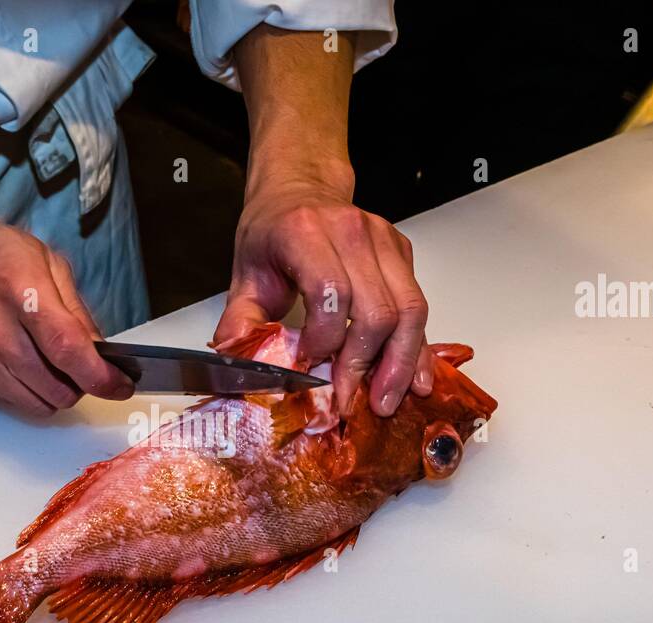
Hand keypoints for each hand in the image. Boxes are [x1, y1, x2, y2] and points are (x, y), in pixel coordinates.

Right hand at [0, 192, 134, 414]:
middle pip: (57, 388)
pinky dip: (25, 389)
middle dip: (80, 384)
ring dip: (53, 391)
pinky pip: (8, 399)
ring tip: (49, 363)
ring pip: (35, 403)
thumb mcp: (42, 259)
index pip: (70, 353)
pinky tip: (19, 361)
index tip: (120, 385)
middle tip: (81, 366)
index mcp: (21, 293)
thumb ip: (75, 309)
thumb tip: (99, 351)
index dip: (102, 377)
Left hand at [214, 174, 433, 416]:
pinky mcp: (402, 254)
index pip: (331, 293)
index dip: (324, 339)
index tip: (309, 365)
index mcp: (305, 233)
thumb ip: (241, 319)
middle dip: (365, 364)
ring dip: (401, 362)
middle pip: (377, 309)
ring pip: (409, 310)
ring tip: (387, 400)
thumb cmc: (272, 234)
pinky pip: (418, 306)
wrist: (300, 191)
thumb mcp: (245, 274)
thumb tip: (235, 358)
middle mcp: (352, 232)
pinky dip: (417, 347)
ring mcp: (383, 241)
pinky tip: (416, 378)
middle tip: (352, 401)